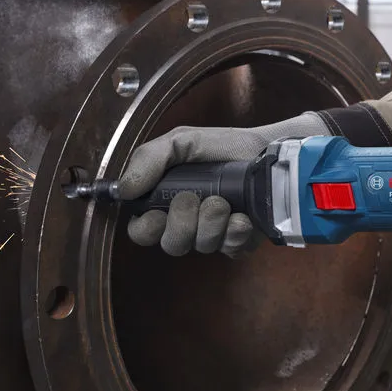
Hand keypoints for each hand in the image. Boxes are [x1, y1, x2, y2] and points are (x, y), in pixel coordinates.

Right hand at [118, 113, 330, 256]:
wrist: (268, 150)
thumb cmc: (222, 147)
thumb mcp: (182, 141)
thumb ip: (149, 158)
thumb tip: (123, 189)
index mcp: (166, 202)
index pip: (141, 230)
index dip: (146, 227)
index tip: (157, 213)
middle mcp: (188, 223)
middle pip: (171, 245)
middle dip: (182, 223)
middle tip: (198, 198)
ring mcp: (215, 235)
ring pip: (202, 246)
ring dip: (211, 223)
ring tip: (225, 201)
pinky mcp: (241, 242)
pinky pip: (231, 249)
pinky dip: (235, 232)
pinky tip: (242, 217)